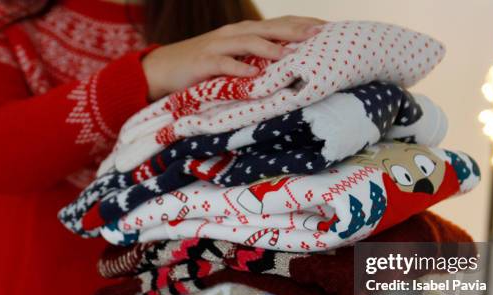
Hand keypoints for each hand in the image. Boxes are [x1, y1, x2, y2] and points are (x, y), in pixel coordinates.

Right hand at [142, 16, 325, 100]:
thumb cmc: (205, 65)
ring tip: (290, 55)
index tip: (328, 29)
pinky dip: (238, 67)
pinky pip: (222, 63)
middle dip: (294, 30)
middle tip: (318, 35)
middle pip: (269, 28)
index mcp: (245, 32)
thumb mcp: (235, 58)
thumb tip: (292, 66)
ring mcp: (218, 45)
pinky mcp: (202, 62)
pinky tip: (253, 74)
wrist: (163, 69)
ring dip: (269, 47)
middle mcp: (234, 34)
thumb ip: (259, 58)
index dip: (303, 23)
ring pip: (247, 42)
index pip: (280, 23)